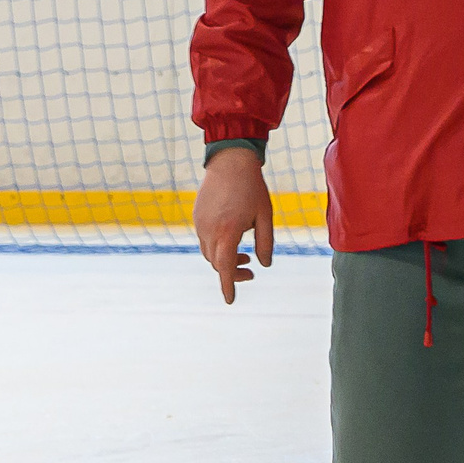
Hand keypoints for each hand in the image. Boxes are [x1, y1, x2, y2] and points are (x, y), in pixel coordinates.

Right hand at [193, 147, 272, 303]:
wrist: (230, 162)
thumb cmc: (252, 188)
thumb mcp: (265, 216)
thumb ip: (266, 243)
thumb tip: (264, 265)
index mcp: (227, 232)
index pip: (225, 268)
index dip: (228, 286)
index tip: (230, 301)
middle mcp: (209, 230)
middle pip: (217, 264)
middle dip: (231, 273)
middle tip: (250, 272)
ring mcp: (200, 224)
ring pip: (208, 254)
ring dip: (224, 261)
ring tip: (244, 256)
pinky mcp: (197, 217)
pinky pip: (204, 240)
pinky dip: (217, 248)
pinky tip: (232, 239)